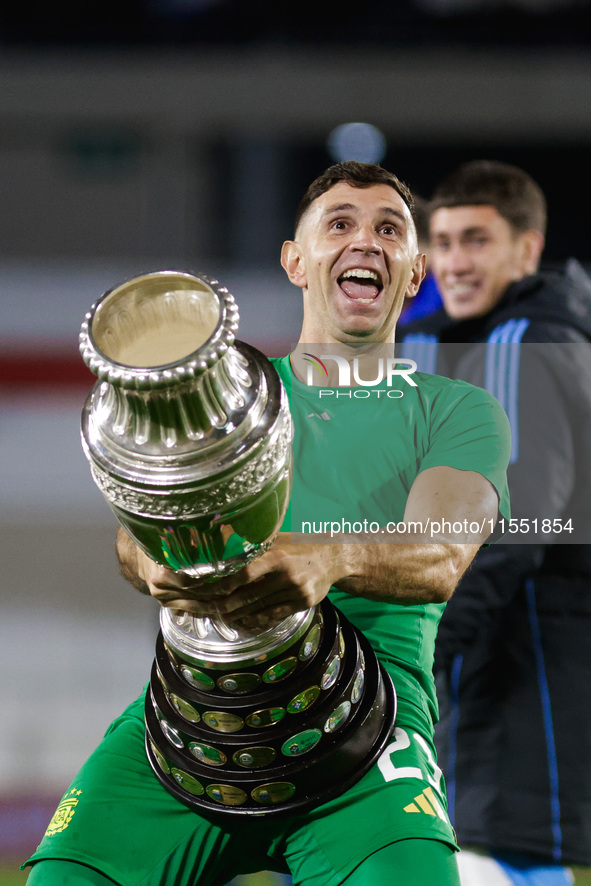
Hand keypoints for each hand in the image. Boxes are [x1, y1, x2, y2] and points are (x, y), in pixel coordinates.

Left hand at [123, 531, 345, 628]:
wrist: (334, 558)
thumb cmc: (297, 545)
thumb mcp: (275, 539)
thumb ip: (249, 545)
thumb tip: (214, 541)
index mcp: (275, 556)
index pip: (240, 575)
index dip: (218, 585)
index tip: (197, 588)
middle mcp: (285, 576)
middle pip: (244, 597)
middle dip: (218, 605)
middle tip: (198, 608)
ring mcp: (294, 593)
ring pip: (255, 611)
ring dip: (231, 615)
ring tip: (213, 615)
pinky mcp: (300, 605)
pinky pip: (270, 617)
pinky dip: (251, 620)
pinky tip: (238, 621)